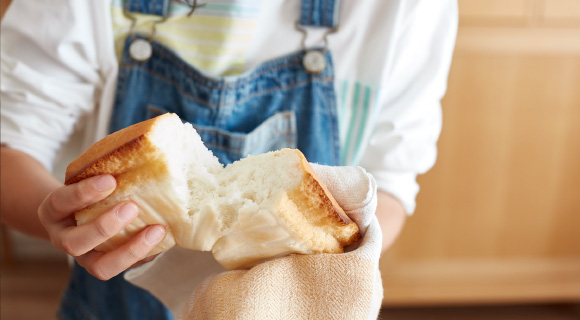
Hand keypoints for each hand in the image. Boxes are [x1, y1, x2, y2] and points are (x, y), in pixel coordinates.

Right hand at [37, 175, 165, 279]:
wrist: (77, 213)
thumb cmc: (87, 190)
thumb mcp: (85, 178)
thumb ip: (103, 173)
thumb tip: (143, 152)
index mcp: (53, 211)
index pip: (61, 202)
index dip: (84, 193)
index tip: (110, 180)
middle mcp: (64, 238)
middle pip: (75, 243)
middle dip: (104, 227)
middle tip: (132, 208)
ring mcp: (85, 257)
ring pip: (100, 267)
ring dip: (130, 250)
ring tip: (157, 229)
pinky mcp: (107, 265)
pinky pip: (125, 268)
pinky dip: (146, 255)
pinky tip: (164, 238)